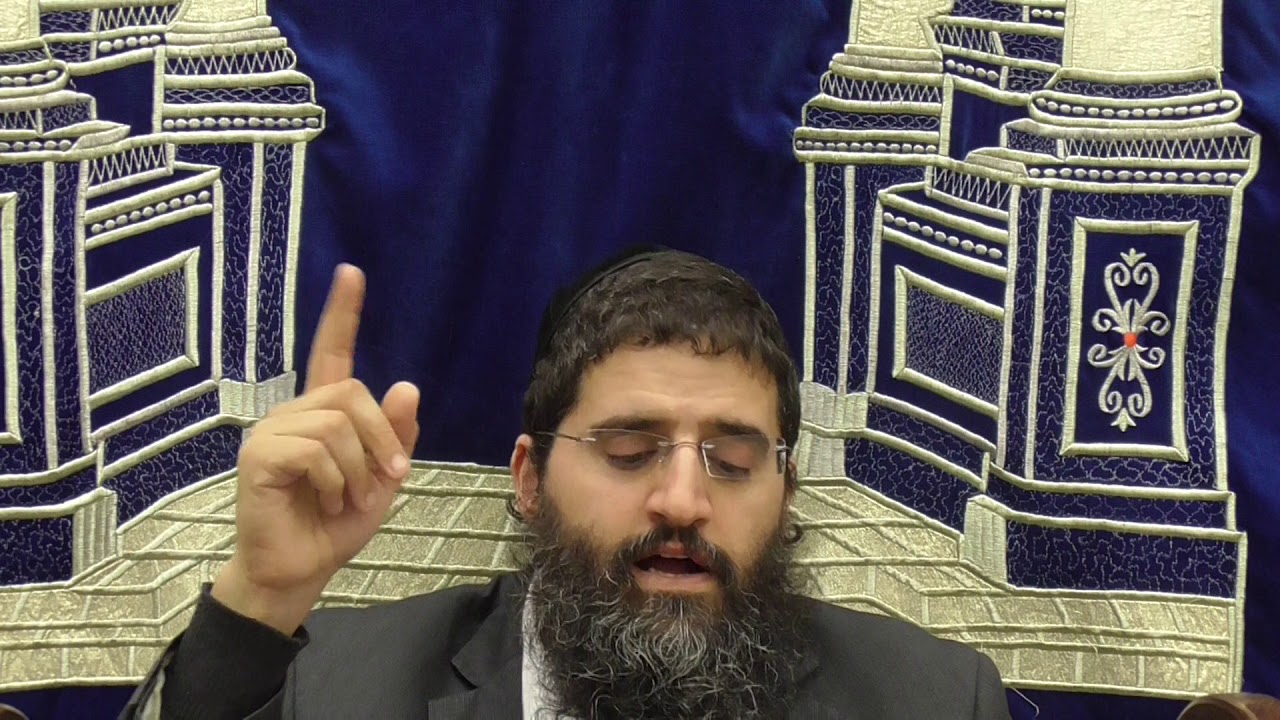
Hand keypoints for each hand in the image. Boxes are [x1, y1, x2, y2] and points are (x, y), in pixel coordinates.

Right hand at [212, 264, 418, 633]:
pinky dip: (334, 481)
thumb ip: (395, 435)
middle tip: (384, 478)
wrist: (301, 569)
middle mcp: (293, 413)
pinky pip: (315, 451)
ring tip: (347, 497)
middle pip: (352, 392)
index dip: (342, 313)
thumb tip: (406, 385)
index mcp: (323, 413)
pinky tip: (324, 501)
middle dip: (381, 437)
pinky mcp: (258, 456)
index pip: (332, 352)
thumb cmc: (336, 523)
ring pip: (338, 424)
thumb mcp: (382, 477)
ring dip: (358, 469)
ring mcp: (270, 432)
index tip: (351, 272)